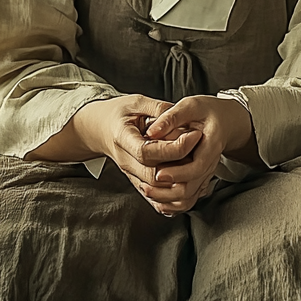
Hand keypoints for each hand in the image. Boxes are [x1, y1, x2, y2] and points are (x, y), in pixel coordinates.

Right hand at [73, 96, 202, 213]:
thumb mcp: (136, 102)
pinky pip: (156, 198)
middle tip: (201, 150)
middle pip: (154, 176)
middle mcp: (125, 161)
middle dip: (182, 167)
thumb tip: (177, 116)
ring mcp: (131, 174)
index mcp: (122, 138)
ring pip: (158, 191)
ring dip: (181, 182)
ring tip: (200, 163)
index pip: (147, 152)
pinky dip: (175, 195)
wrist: (99, 129)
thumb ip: (157, 109)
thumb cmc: (119, 113)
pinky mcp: (137, 182)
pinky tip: (191, 181)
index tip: (194, 135)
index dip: (173, 148)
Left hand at [138, 95, 256, 214]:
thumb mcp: (190, 105)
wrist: (225, 121)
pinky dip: (171, 203)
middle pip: (191, 188)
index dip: (177, 173)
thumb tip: (151, 131)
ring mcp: (204, 174)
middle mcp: (209, 164)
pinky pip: (187, 198)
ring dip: (166, 199)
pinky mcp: (198, 179)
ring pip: (188, 198)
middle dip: (166, 191)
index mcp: (210, 145)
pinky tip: (156, 199)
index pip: (197, 167)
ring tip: (146, 191)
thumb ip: (171, 117)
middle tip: (144, 186)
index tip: (158, 173)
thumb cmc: (207, 111)